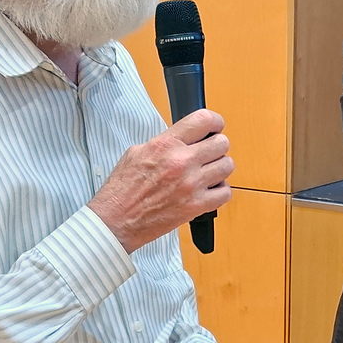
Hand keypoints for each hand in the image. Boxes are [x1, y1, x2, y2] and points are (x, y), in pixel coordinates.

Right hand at [89, 109, 234, 252]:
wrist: (115, 221)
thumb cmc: (122, 190)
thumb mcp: (136, 153)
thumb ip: (164, 142)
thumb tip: (183, 138)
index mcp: (165, 145)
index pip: (203, 121)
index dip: (214, 121)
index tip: (215, 126)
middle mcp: (181, 162)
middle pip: (222, 143)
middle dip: (217, 145)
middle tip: (209, 152)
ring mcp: (191, 184)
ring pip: (227, 166)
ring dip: (220, 167)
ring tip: (208, 171)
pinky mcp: (196, 206)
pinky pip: (225, 193)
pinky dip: (220, 191)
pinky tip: (208, 190)